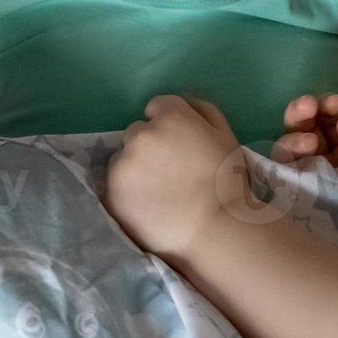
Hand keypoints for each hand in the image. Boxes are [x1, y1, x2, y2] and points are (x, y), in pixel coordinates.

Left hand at [102, 94, 253, 261]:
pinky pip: (113, 187)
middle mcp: (140, 136)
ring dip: (134, 170)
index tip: (180, 146)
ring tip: (157, 195)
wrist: (214, 232)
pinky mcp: (110, 195)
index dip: (170, 125)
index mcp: (170, 117)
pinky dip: (125, 194)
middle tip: (169, 173)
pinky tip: (146, 209)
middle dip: (149, 146)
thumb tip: (183, 104)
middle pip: (137, 133)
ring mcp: (121, 167)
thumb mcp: (226, 137)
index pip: (157, 107)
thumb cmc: (226, 183)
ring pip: (122, 160)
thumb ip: (203, 111)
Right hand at [270, 93, 337, 172]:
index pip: (326, 117)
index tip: (337, 103)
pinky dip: (283, 165)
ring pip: (285, 149)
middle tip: (309, 107)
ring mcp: (306, 175)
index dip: (326, 105)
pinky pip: (280, 177)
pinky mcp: (297, 196)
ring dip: (293, 139)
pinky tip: (298, 162)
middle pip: (299, 127)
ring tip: (310, 141)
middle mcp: (319, 156)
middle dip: (300, 112)